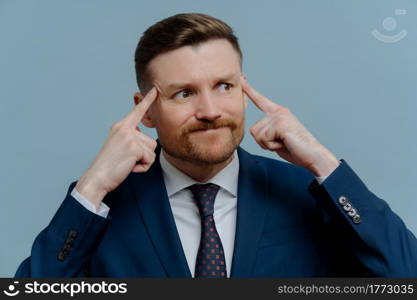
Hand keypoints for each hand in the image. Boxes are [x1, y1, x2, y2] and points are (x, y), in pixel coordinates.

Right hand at [75, 87, 157, 207]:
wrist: (97, 178)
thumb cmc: (109, 166)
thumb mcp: (119, 146)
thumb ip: (130, 138)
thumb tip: (143, 139)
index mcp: (120, 127)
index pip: (137, 111)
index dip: (147, 100)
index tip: (155, 89)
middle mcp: (125, 129)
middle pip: (151, 141)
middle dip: (143, 155)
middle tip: (126, 160)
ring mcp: (130, 137)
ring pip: (152, 150)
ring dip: (143, 161)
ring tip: (127, 163)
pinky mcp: (134, 148)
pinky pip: (150, 159)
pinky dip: (143, 168)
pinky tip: (129, 168)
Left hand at [241, 77, 338, 176]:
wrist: (313, 156)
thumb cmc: (296, 150)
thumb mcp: (277, 138)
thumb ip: (266, 132)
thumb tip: (254, 131)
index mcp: (278, 113)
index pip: (260, 100)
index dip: (249, 91)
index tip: (241, 79)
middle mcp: (278, 112)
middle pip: (254, 129)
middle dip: (264, 142)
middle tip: (281, 143)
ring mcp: (279, 117)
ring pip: (257, 135)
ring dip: (268, 144)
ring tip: (284, 143)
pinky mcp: (280, 123)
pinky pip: (263, 139)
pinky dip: (272, 146)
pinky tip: (284, 144)